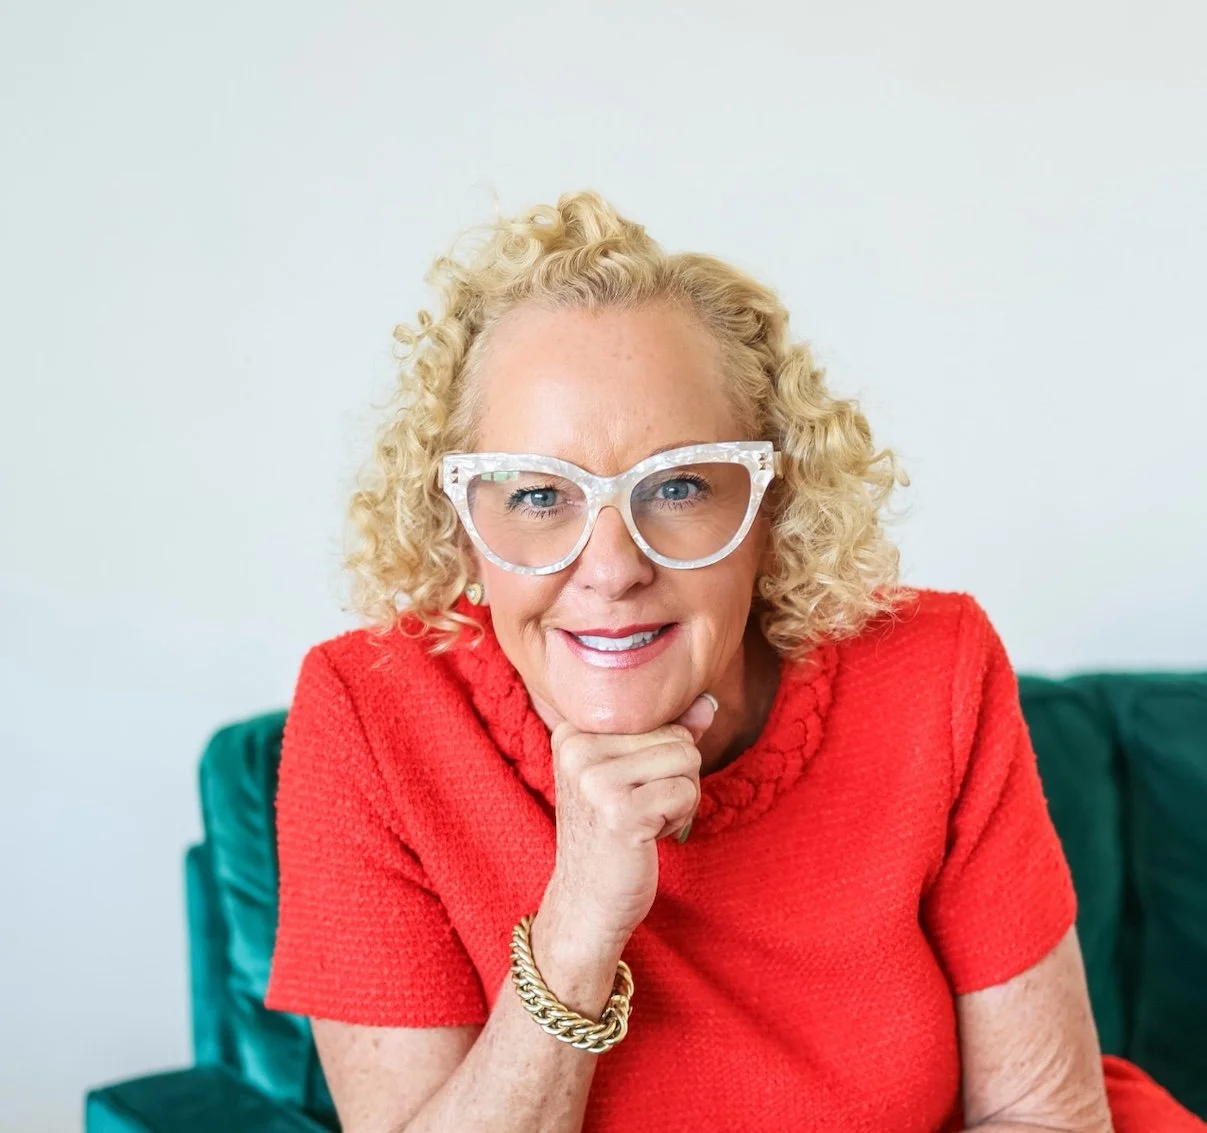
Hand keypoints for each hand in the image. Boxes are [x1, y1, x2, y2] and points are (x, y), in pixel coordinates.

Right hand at [541, 694, 716, 953]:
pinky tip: (649, 837)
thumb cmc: (612, 834)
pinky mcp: (620, 812)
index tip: (630, 787)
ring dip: (682, 797)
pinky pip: (686, 792)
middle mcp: (577, 749)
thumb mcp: (634, 774)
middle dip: (676, 776)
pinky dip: (681, 817)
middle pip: (676, 735)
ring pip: (687, 759)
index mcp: (574, 732)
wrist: (586, 902)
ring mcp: (595, 780)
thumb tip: (709, 702)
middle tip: (641, 810)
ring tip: (645, 821)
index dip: (662, 755)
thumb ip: (669, 733)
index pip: (657, 715)